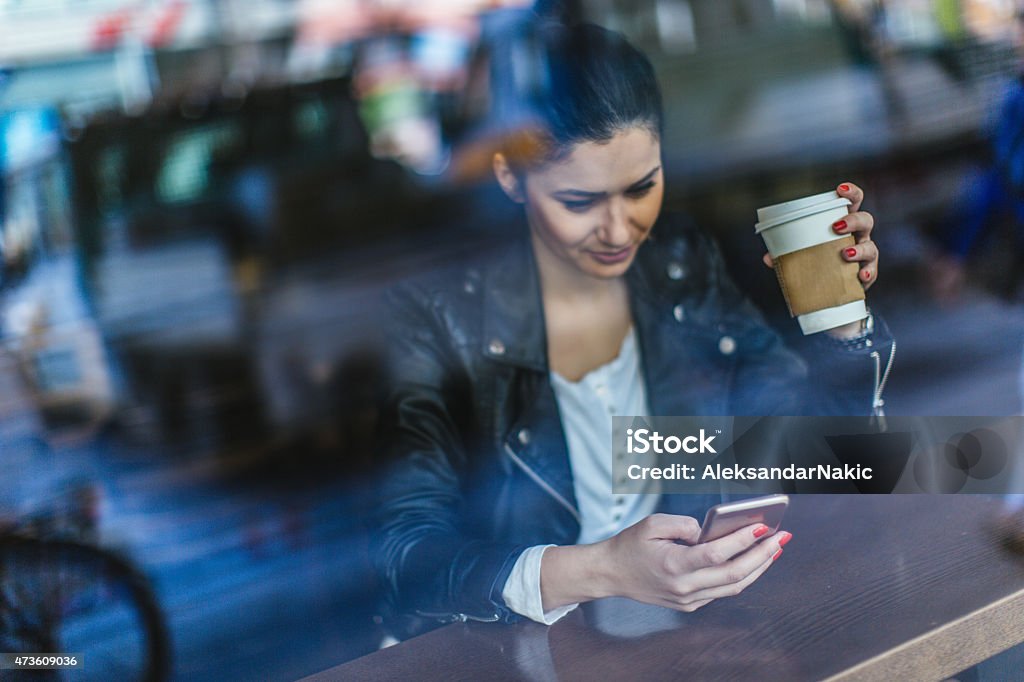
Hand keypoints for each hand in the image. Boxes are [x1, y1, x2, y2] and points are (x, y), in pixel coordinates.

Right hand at [540, 513, 790, 612]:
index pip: (717, 554)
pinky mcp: (691, 604)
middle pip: (734, 574)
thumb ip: (683, 524)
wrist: (612, 574)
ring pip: (734, 586)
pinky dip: (742, 575)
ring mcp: (689, 599)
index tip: (763, 528)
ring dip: (758, 568)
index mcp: (674, 565)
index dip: (743, 541)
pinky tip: (753, 560)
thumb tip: (708, 530)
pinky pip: (724, 590)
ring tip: (775, 549)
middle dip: (763, 556)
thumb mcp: (652, 524)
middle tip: (782, 538)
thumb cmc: (631, 545)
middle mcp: (685, 587)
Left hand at [762, 182, 878, 289]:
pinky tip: (860, 276)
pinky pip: (871, 273)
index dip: (851, 193)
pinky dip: (867, 274)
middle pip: (866, 220)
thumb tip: (768, 257)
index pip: (853, 203)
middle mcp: (858, 237)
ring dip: (859, 249)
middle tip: (836, 226)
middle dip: (853, 220)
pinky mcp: (866, 275)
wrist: (831, 293)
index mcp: (844, 225)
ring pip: (871, 247)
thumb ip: (786, 254)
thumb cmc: (819, 264)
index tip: (840, 190)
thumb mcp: (803, 256)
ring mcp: (865, 256)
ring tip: (845, 254)